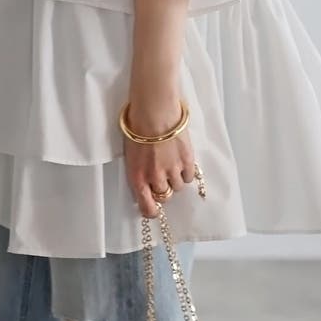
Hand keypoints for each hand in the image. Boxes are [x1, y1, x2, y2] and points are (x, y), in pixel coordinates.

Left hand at [123, 98, 196, 218]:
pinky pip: (189, 176)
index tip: (153, 209)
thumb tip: (146, 182)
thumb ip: (139, 171)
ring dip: (175, 178)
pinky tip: (181, 160)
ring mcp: (172, 170)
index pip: (147, 207)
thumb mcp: (130, 154)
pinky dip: (186, 171)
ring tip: (171, 162)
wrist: (153, 111)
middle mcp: (155, 178)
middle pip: (164, 195)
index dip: (152, 210)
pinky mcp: (186, 161)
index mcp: (137, 177)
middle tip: (162, 174)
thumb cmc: (137, 127)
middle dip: (162, 187)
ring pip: (178, 187)